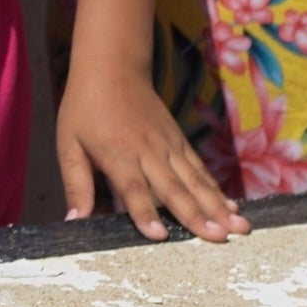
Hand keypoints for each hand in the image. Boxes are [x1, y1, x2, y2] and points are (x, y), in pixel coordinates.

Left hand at [56, 66, 245, 242]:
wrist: (113, 67)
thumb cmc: (85, 108)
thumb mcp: (68, 143)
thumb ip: (75, 183)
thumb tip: (73, 221)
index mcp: (117, 153)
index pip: (132, 188)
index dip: (145, 212)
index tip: (159, 236)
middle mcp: (148, 151)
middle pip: (174, 188)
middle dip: (196, 216)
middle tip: (217, 239)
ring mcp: (169, 146)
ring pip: (195, 181)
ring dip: (217, 207)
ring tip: (237, 229)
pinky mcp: (179, 142)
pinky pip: (200, 170)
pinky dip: (217, 190)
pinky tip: (233, 209)